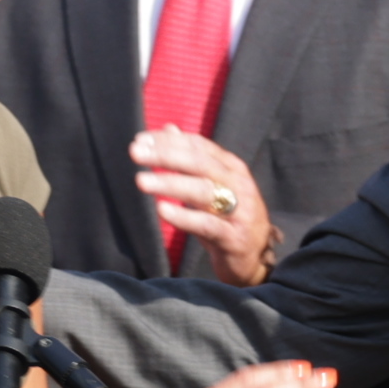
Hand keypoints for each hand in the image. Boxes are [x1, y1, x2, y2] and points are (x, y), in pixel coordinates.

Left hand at [130, 130, 281, 282]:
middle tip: (135, 152)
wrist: (253, 258)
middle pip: (199, 163)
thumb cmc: (227, 217)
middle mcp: (238, 183)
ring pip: (203, 191)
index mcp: (231, 167)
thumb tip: (169, 129)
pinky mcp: (233, 237)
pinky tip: (162, 210)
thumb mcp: (212, 184)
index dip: (168, 141)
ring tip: (141, 181)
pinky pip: (207, 225)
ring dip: (170, 184)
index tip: (140, 139)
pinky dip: (184, 217)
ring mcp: (239, 210)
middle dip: (166, 155)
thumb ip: (191, 158)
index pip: (198, 146)